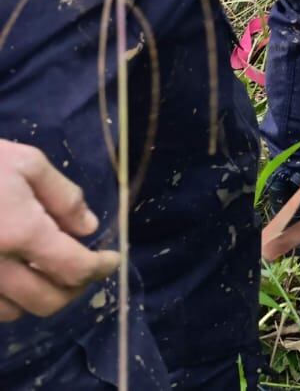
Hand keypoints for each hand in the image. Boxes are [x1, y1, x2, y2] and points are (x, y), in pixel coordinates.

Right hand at [0, 141, 118, 321]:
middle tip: (84, 267)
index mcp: (21, 233)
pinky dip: (7, 301)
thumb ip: (63, 197)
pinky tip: (14, 276)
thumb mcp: (27, 164)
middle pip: (48, 301)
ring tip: (47, 270)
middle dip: (74, 288)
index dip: (100, 268)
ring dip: (39, 296)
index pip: (75, 268)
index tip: (112, 259)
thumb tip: (88, 227)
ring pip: (15, 312)